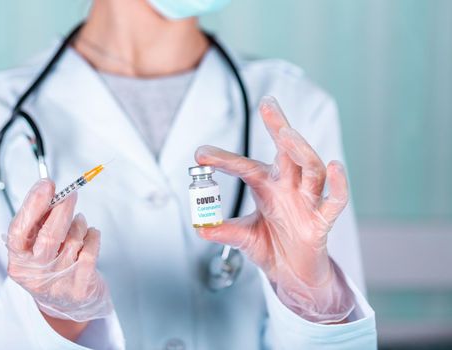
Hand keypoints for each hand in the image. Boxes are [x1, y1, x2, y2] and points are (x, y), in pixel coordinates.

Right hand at [6, 179, 111, 333]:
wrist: (68, 306)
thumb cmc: (50, 267)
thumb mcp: (35, 248)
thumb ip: (38, 221)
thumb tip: (48, 189)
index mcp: (18, 261)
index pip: (19, 231)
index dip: (33, 205)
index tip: (46, 184)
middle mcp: (35, 274)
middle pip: (49, 236)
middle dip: (63, 209)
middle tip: (71, 193)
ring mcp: (59, 281)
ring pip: (74, 239)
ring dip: (80, 224)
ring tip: (79, 224)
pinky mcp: (81, 285)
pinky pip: (91, 249)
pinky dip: (93, 235)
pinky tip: (90, 234)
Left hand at [195, 96, 353, 322]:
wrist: (293, 274)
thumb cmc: (272, 246)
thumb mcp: (243, 236)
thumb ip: (225, 231)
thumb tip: (201, 227)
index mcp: (267, 186)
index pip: (246, 166)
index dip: (223, 159)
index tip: (200, 153)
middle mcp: (288, 187)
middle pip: (287, 150)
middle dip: (279, 126)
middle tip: (267, 104)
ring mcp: (307, 201)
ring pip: (311, 168)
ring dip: (301, 150)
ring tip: (286, 134)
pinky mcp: (322, 221)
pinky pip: (334, 200)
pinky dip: (338, 185)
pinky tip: (334, 166)